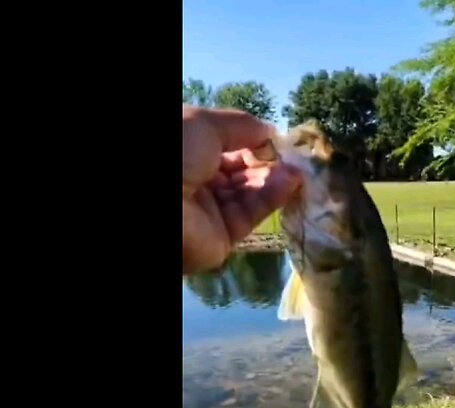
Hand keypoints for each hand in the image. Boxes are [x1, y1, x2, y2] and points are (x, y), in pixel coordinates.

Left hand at [182, 106, 300, 273]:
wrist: (157, 205)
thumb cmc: (175, 151)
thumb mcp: (205, 124)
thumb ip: (242, 126)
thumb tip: (270, 131)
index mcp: (186, 151)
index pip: (224, 145)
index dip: (250, 139)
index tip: (275, 136)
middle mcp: (195, 180)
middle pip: (240, 170)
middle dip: (266, 160)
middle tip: (293, 154)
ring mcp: (209, 210)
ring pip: (249, 192)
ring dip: (275, 178)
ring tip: (297, 168)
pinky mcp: (223, 236)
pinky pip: (251, 213)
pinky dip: (273, 197)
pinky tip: (290, 181)